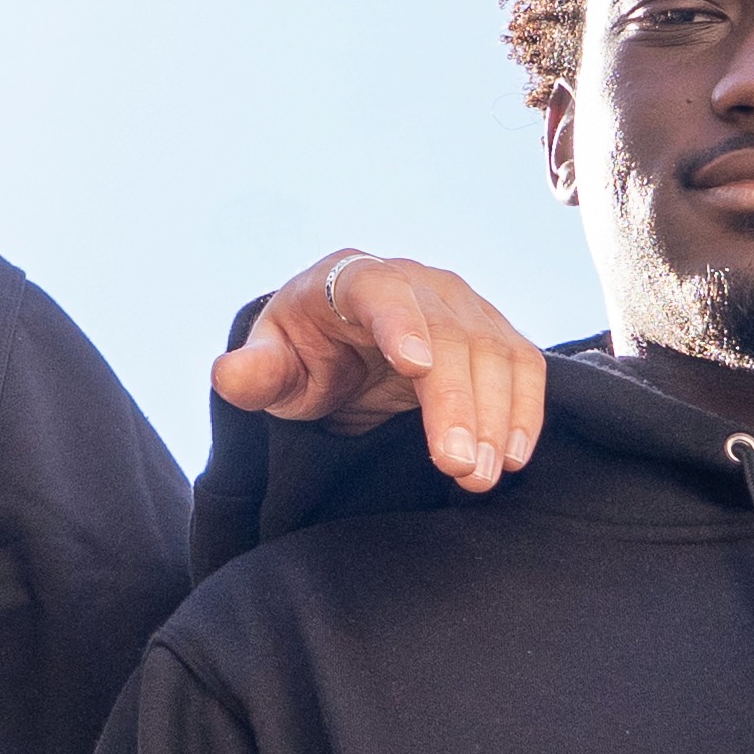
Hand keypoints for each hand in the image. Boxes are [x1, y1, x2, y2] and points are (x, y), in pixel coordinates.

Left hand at [206, 253, 546, 493]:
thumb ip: (256, 374)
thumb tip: (229, 376)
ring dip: (495, 416)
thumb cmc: (305, 354)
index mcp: (353, 279)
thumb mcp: (273, 366)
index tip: (414, 367)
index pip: (381, 292)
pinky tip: (514, 456)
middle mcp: (418, 281)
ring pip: (493, 352)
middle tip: (457, 466)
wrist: (345, 343)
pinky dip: (524, 410)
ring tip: (481, 475)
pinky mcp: (494, 333)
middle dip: (457, 402)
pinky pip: (522, 366)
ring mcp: (463, 305)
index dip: (400, 325)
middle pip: (448, 334)